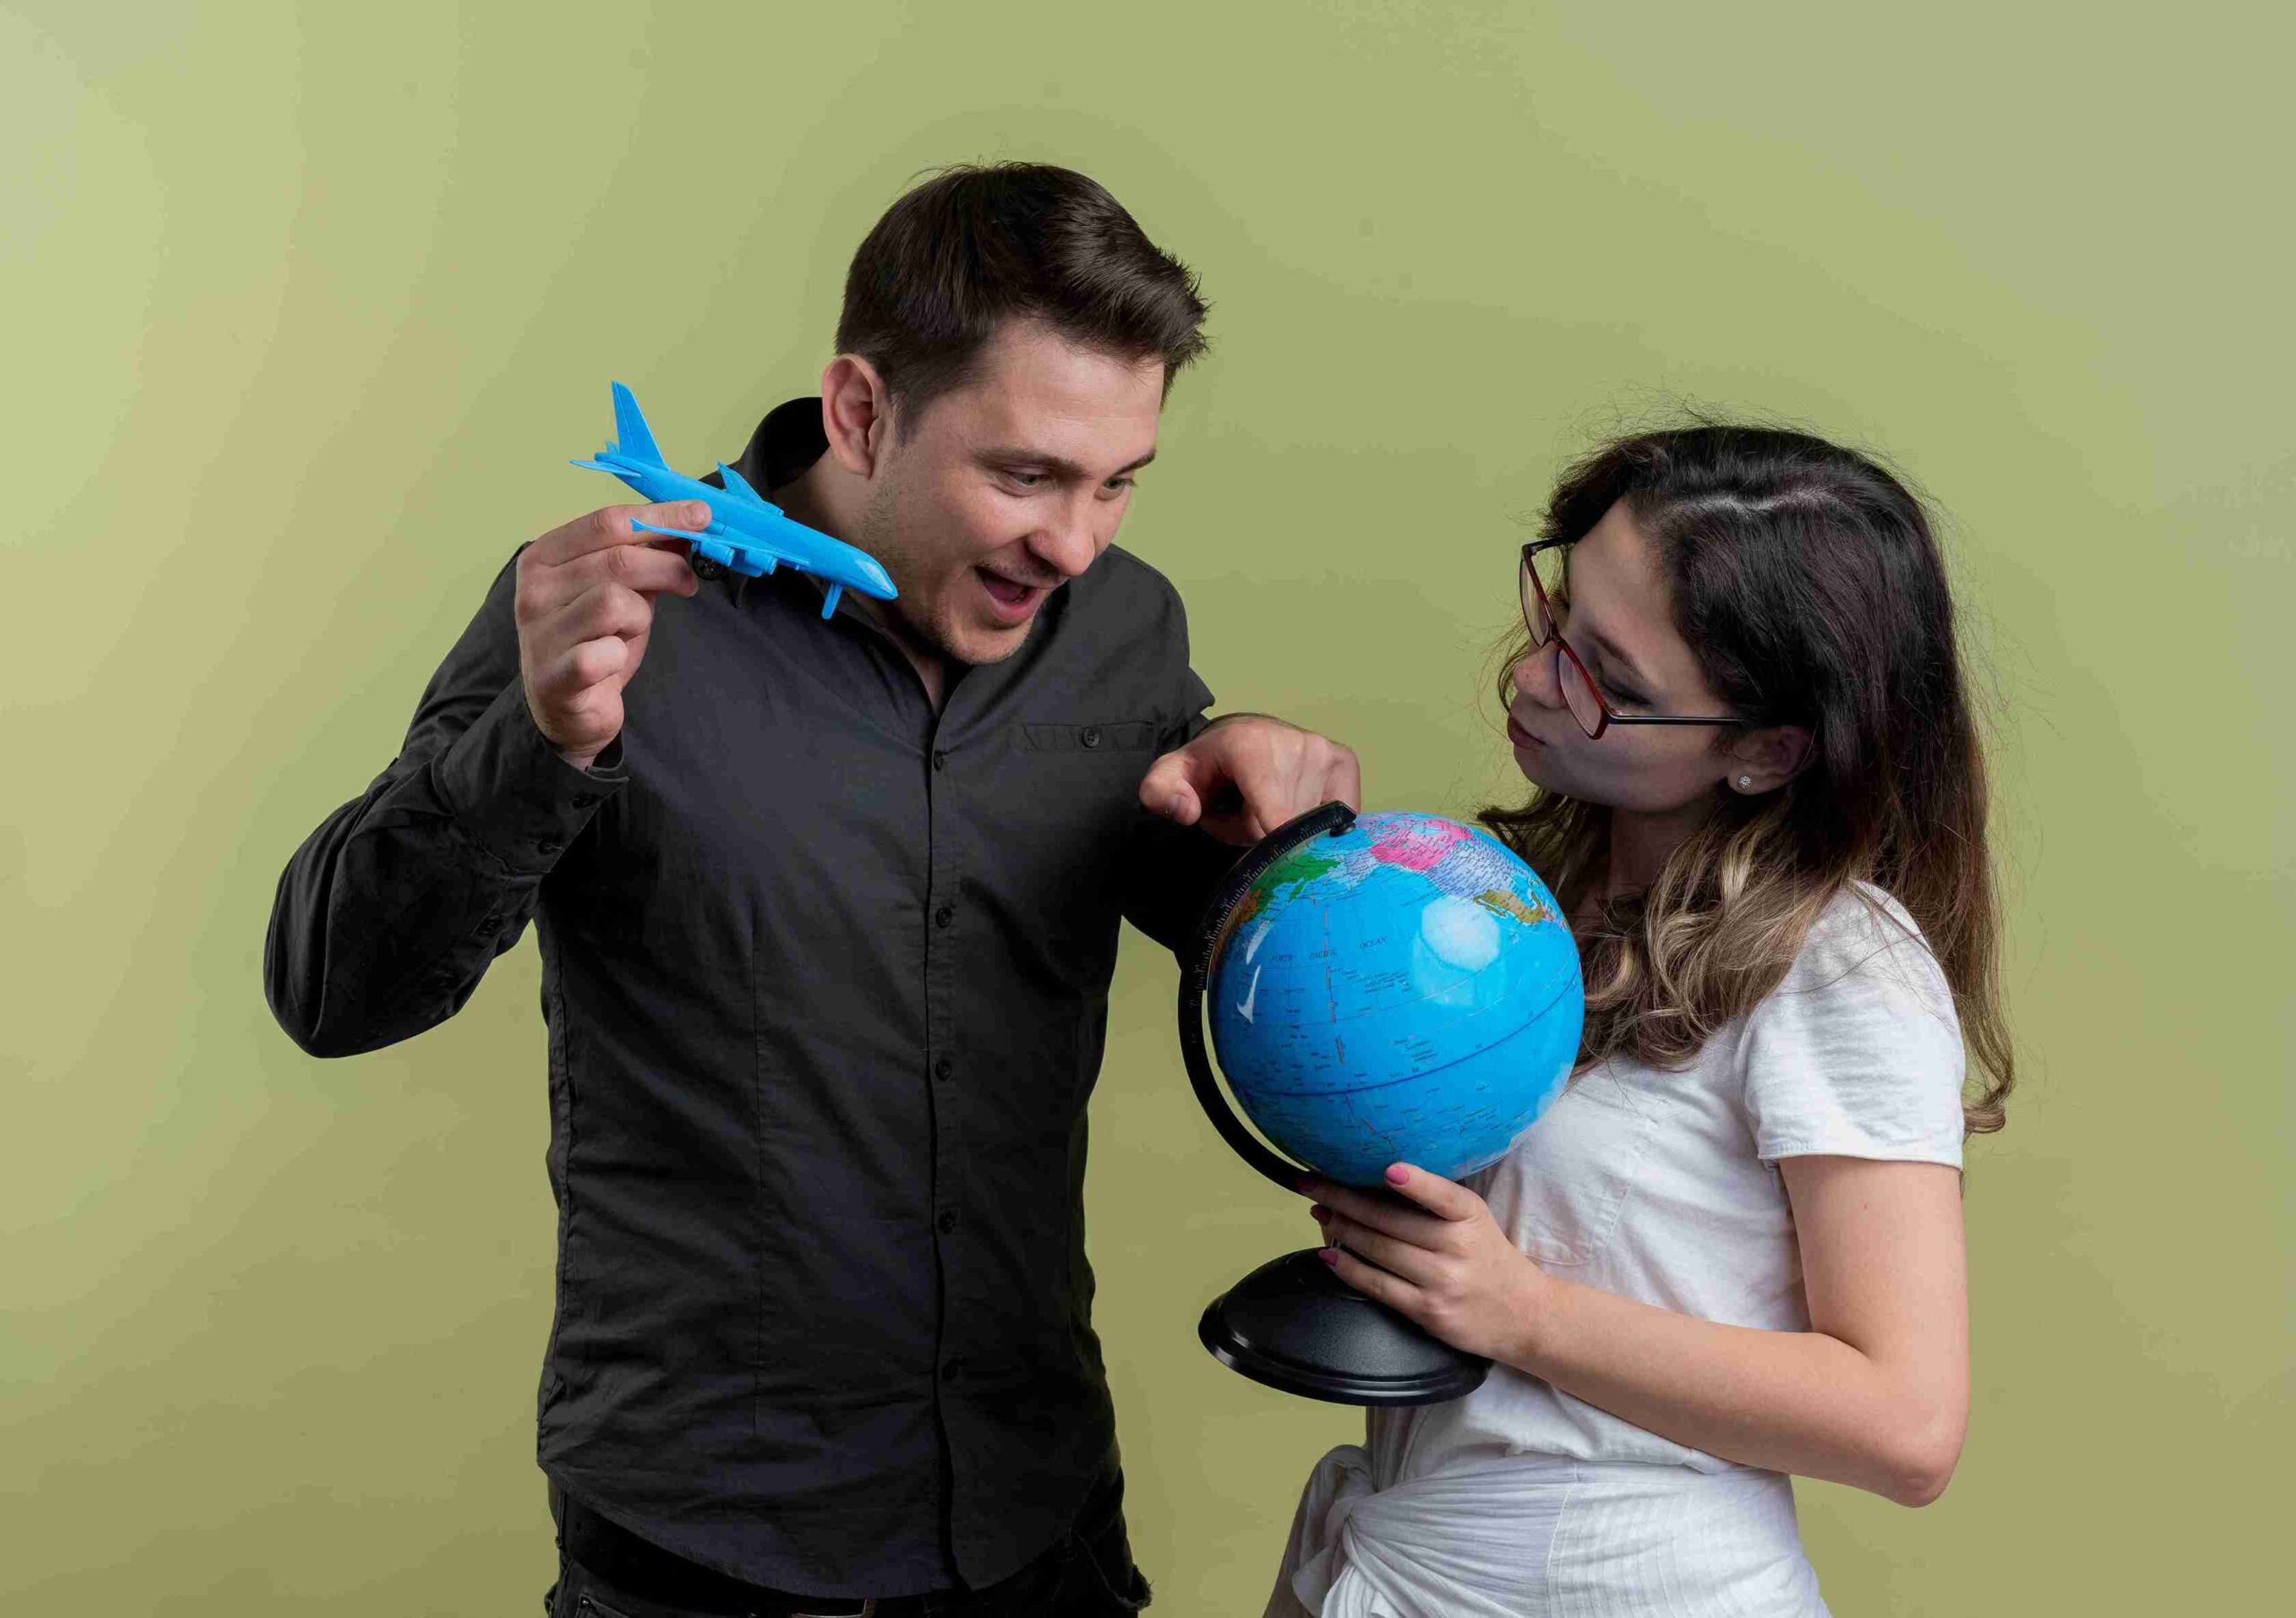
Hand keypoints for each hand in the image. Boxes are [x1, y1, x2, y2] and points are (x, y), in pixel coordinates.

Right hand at [516, 503, 703, 767]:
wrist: (566, 707)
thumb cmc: (593, 639)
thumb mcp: (618, 588)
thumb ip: (644, 557)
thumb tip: (691, 523)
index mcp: (544, 557)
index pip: (607, 522)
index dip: (659, 517)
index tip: (702, 515)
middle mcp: (534, 590)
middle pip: (617, 560)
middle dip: (666, 566)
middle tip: (688, 580)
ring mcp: (540, 634)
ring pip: (614, 602)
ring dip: (640, 615)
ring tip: (634, 629)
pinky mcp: (554, 677)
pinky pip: (604, 653)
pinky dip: (621, 653)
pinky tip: (615, 658)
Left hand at [1137, 714, 1360, 844]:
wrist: (1240, 736)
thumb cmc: (1207, 766)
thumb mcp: (1169, 778)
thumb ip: (1160, 795)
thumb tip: (1186, 811)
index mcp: (1251, 747)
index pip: (1275, 816)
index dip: (1269, 847)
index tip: (1268, 864)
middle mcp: (1296, 744)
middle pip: (1287, 829)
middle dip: (1264, 839)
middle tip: (1244, 819)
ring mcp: (1325, 752)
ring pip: (1312, 826)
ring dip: (1290, 832)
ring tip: (1267, 810)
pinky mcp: (1345, 763)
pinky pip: (1337, 818)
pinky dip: (1316, 825)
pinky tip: (1297, 808)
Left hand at [1304, 1163, 1553, 1364]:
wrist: (1524, 1315)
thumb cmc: (1488, 1257)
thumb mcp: (1474, 1220)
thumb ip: (1435, 1201)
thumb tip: (1374, 1176)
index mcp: (1470, 1216)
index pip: (1442, 1195)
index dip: (1416, 1183)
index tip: (1389, 1168)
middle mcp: (1457, 1247)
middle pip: (1390, 1221)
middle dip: (1343, 1199)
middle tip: (1311, 1183)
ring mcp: (1442, 1282)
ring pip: (1379, 1250)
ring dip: (1340, 1229)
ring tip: (1319, 1212)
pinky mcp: (1428, 1311)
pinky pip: (1378, 1286)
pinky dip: (1348, 1267)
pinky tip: (1328, 1253)